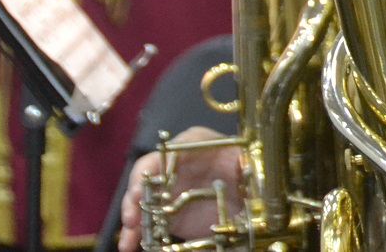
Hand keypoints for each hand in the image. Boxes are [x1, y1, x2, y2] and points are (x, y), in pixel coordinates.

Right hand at [116, 126, 240, 251]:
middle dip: (135, 197)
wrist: (257, 196)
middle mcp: (176, 165)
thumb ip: (239, 164)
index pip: (164, 152)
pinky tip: (131, 245)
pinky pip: (149, 222)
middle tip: (132, 217)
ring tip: (128, 239)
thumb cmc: (252, 170)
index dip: (149, 170)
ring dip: (132, 219)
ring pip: (143, 201)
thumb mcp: (248, 162)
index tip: (141, 191)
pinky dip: (139, 234)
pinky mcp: (171, 214)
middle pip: (146, 177)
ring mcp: (170, 190)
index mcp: (194, 144)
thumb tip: (235, 174)